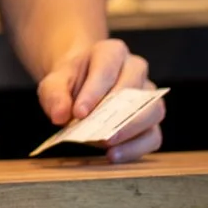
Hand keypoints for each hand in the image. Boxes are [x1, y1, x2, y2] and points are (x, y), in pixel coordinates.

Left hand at [37, 37, 163, 163]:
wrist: (80, 88)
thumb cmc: (70, 82)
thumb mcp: (54, 82)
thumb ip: (54, 95)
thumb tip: (60, 116)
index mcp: (111, 52)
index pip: (107, 68)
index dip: (94, 91)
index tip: (79, 112)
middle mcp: (136, 69)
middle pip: (135, 88)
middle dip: (117, 113)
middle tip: (99, 133)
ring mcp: (148, 95)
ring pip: (152, 111)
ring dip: (131, 131)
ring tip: (108, 146)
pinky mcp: (151, 121)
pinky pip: (153, 136)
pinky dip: (136, 148)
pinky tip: (114, 155)